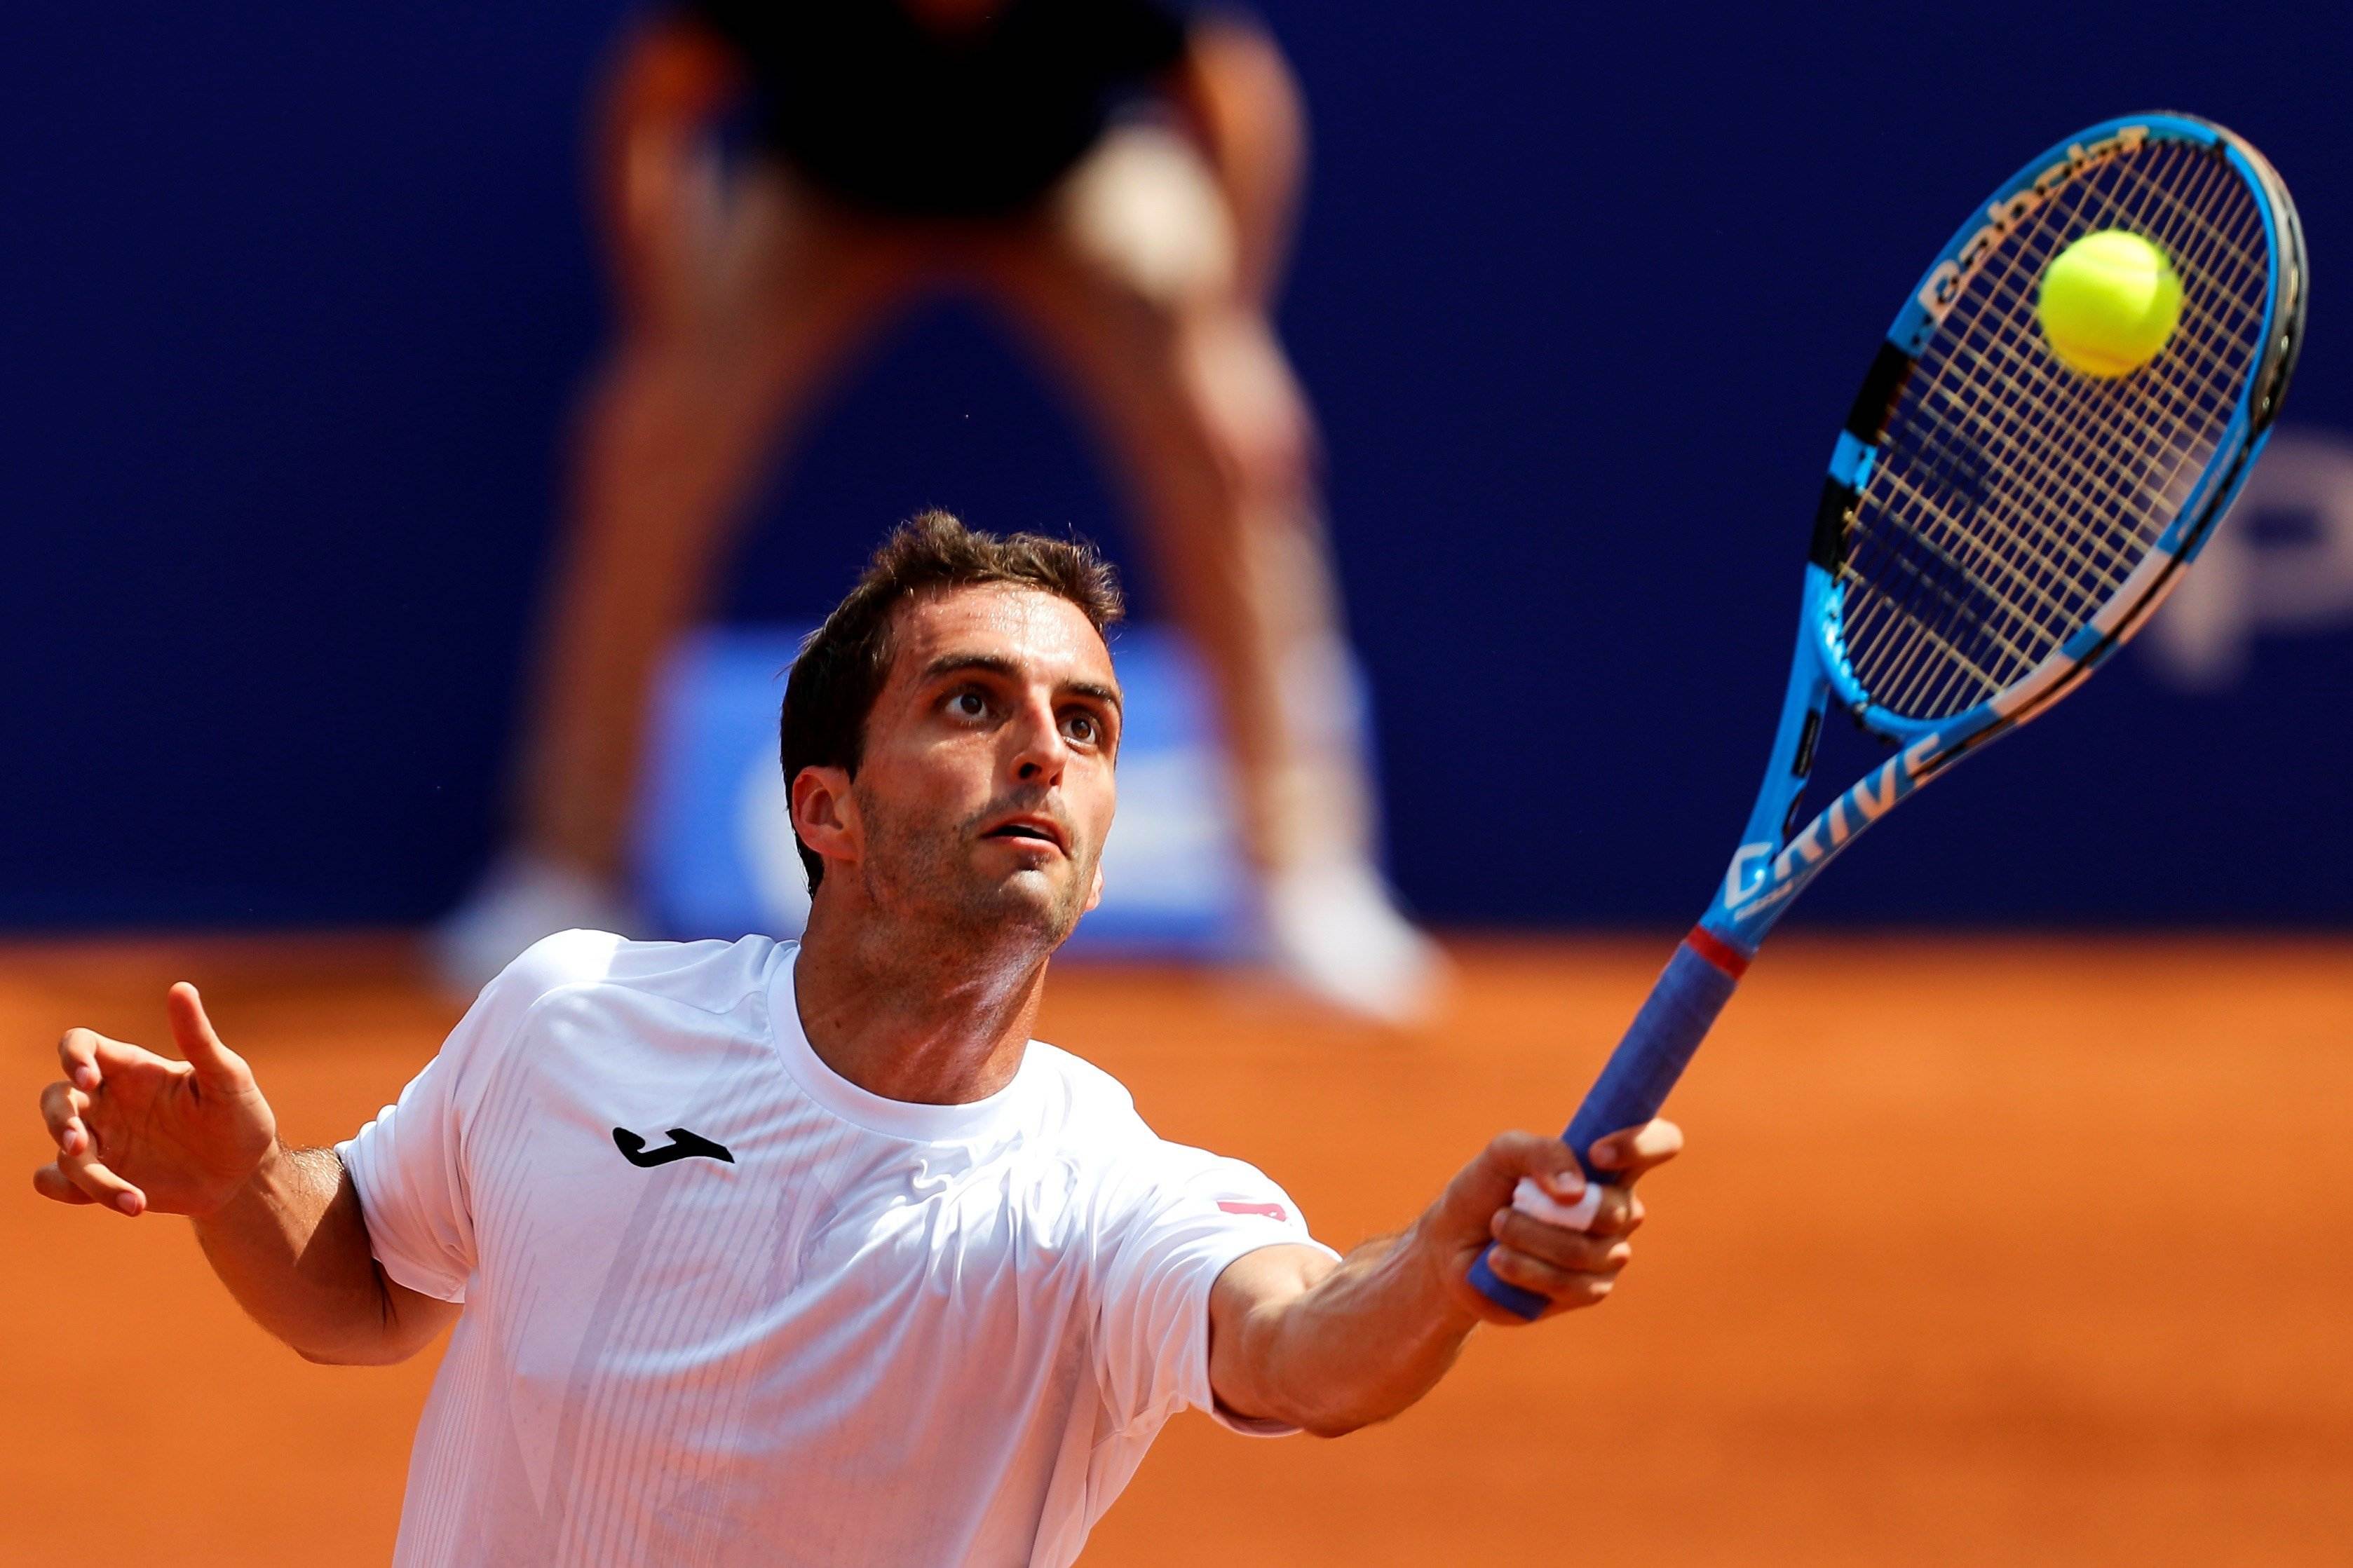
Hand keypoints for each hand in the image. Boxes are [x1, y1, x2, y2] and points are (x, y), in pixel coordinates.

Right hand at [33, 983, 277, 1218]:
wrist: (245, 1172)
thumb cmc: (239, 1115)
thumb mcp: (228, 1077)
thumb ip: (200, 1038)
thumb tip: (181, 988)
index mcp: (132, 1069)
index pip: (80, 1046)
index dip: (72, 1056)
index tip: (89, 1077)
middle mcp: (108, 1102)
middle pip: (55, 1098)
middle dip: (58, 1120)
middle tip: (80, 1142)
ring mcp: (102, 1140)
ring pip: (62, 1150)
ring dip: (85, 1175)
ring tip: (133, 1199)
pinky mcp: (100, 1176)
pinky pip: (56, 1181)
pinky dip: (70, 1192)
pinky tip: (117, 1202)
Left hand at [1419, 1122, 1683, 1325]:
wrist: (1452, 1246)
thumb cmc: (1484, 1192)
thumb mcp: (1502, 1155)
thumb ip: (1540, 1153)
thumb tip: (1577, 1193)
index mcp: (1606, 1166)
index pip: (1659, 1143)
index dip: (1641, 1145)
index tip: (1596, 1153)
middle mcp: (1617, 1209)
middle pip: (1616, 1211)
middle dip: (1551, 1211)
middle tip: (1507, 1205)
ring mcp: (1607, 1254)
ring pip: (1586, 1251)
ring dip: (1530, 1238)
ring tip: (1498, 1229)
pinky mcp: (1587, 1292)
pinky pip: (1572, 1285)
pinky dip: (1526, 1270)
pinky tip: (1499, 1261)